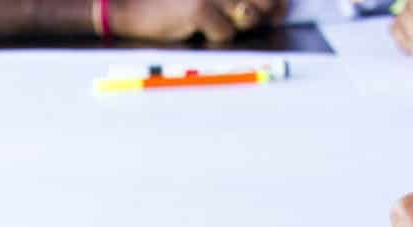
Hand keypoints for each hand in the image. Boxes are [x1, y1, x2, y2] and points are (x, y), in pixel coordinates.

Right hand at [110, 0, 284, 43]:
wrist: (133, 5)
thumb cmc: (173, 1)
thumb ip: (241, 0)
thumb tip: (278, 10)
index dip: (277, 2)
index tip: (277, 10)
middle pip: (265, 1)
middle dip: (261, 15)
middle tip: (241, 18)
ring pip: (247, 17)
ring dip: (235, 25)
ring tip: (213, 19)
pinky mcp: (199, 8)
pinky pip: (226, 33)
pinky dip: (215, 37)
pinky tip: (197, 27)